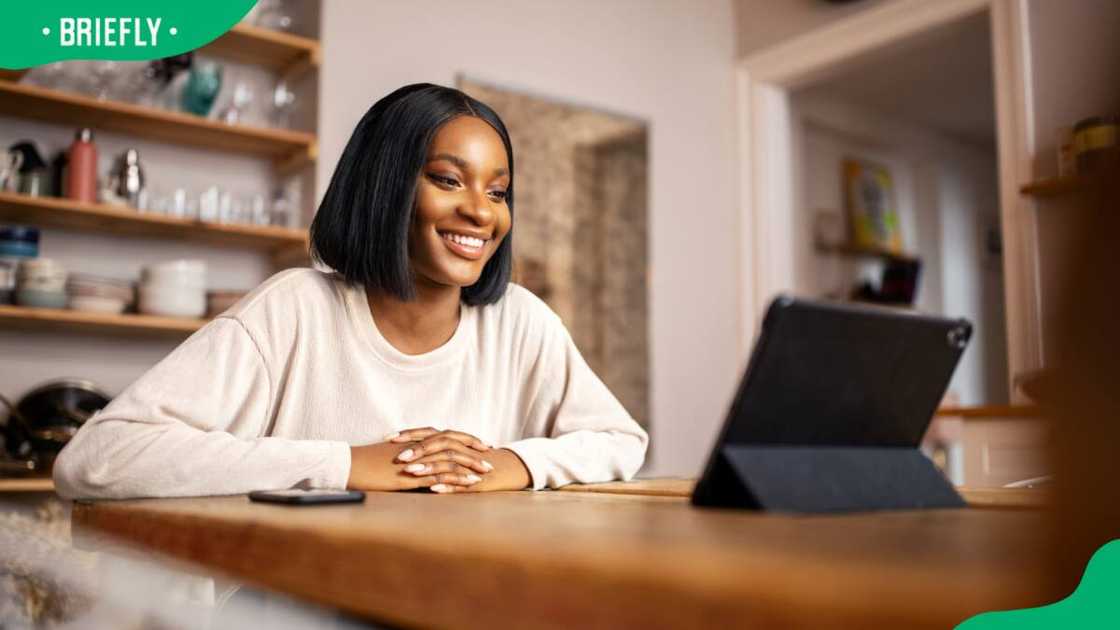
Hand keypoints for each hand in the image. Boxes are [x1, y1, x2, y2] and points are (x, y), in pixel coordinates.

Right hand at [346, 434, 487, 491]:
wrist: (349, 464)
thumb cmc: (365, 462)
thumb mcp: (390, 456)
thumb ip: (407, 456)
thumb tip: (417, 461)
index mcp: (415, 440)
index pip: (446, 436)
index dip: (464, 440)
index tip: (479, 444)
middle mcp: (419, 446)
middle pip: (453, 444)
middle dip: (473, 451)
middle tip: (489, 457)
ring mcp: (416, 460)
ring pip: (450, 460)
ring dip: (469, 466)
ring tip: (485, 473)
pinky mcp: (411, 475)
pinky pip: (438, 476)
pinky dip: (456, 479)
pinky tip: (468, 485)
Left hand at [388, 428, 531, 492]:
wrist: (506, 469)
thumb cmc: (473, 461)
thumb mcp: (451, 453)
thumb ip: (431, 451)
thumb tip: (403, 452)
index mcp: (452, 441)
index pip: (428, 433)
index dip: (409, 435)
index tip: (388, 439)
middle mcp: (460, 448)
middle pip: (438, 444)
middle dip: (417, 450)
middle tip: (399, 458)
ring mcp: (469, 464)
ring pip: (448, 462)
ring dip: (429, 466)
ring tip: (411, 473)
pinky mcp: (477, 480)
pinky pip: (461, 482)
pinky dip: (447, 484)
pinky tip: (433, 489)